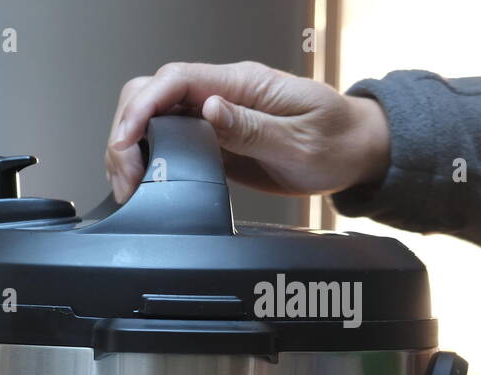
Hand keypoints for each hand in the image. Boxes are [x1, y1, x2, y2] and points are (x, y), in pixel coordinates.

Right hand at [105, 60, 390, 202]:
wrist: (355, 152)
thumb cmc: (337, 143)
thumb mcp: (300, 141)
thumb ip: (251, 126)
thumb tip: (209, 109)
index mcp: (243, 84)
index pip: (176, 80)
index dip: (141, 107)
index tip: (125, 142)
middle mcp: (222, 95)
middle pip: (150, 93)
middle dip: (125, 132)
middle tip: (125, 176)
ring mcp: (212, 116)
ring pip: (150, 118)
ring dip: (129, 150)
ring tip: (129, 187)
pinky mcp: (209, 140)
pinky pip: (164, 141)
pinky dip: (144, 161)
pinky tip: (142, 184)